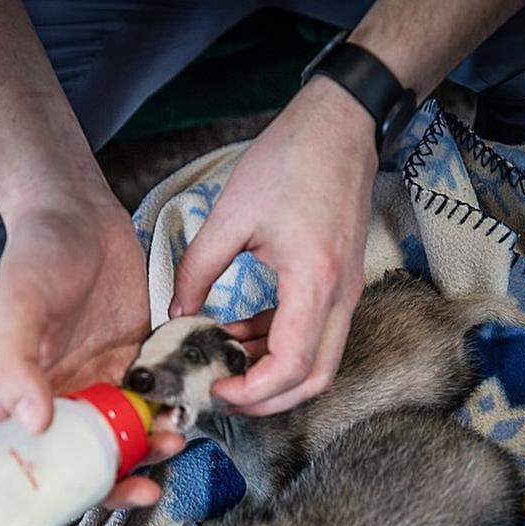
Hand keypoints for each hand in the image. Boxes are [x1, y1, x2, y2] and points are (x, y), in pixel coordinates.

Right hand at [0, 193, 183, 509]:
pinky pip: (154, 405)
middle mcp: (62, 399)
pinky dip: (169, 417)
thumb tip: (32, 423)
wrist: (82, 214)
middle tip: (141, 490)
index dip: (35, 503)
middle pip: (82, 464)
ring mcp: (102, 384)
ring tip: (171, 444)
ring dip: (147, 454)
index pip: (22, 465)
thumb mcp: (16, 303)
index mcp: (21, 396)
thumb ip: (15, 361)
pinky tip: (184, 416)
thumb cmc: (36, 255)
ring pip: (124, 440)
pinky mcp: (138, 364)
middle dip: (110, 487)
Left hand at [170, 76, 376, 415]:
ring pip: (319, 362)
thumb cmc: (292, 159)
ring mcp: (346, 292)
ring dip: (274, 373)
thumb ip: (199, 268)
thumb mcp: (231, 213)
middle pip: (314, 379)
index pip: (292, 365)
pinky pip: (316, 335)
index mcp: (313, 280)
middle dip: (269, 399)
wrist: (341, 126)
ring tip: (226, 360)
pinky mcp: (341, 284)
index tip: (218, 387)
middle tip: (223, 392)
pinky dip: (282, 346)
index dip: (254, 390)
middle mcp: (339, 296)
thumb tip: (177, 310)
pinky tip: (243, 331)